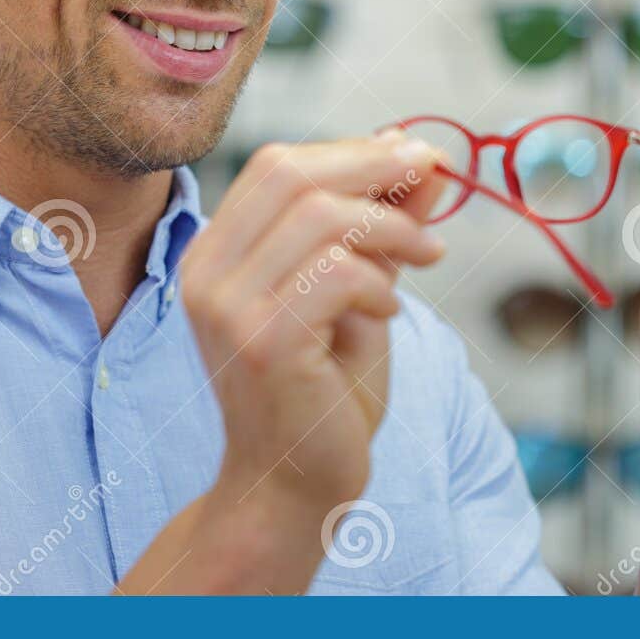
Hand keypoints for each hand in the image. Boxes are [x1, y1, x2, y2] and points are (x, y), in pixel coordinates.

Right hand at [122, 132, 444, 593]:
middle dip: (372, 164)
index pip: (275, 166)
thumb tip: (421, 158)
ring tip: (429, 254)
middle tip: (433, 173)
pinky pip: (337, 272)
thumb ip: (378, 228)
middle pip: (289, 172)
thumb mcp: (355, 292)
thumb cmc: (321, 395)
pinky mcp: (263, 342)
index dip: (351, 149)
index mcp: (214, 254)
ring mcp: (228, 307)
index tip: (414, 152)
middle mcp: (206, 273)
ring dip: (392, 226)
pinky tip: (390, 308)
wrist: (292, 489)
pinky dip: (380, 280)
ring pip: (320, 216)